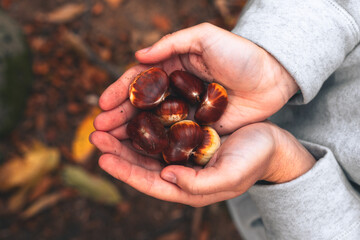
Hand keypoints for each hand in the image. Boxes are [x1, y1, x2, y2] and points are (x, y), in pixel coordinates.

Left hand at [90, 121, 314, 206]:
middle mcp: (180, 171)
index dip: (124, 171)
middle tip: (96, 135)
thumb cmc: (254, 161)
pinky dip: (146, 122)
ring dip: (127, 135)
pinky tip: (135, 111)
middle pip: (141, 163)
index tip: (102, 158)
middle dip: (117, 150)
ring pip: (148, 145)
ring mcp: (184, 152)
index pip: (149, 182)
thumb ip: (198, 183)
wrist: (272, 144)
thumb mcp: (230, 176)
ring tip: (107, 123)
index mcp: (187, 186)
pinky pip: (162, 129)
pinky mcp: (189, 135)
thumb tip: (166, 176)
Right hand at [94, 23, 298, 135]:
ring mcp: (186, 112)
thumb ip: (171, 44)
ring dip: (131, 135)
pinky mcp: (199, 129)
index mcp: (172, 69)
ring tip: (110, 145)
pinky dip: (157, 145)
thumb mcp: (205, 37)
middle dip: (119, 118)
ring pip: (153, 125)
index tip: (102, 105)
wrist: (273, 76)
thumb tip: (137, 56)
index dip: (120, 92)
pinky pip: (174, 138)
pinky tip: (141, 154)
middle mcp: (175, 92)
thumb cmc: (240, 53)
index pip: (139, 82)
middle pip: (141, 107)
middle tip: (98, 131)